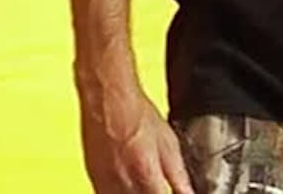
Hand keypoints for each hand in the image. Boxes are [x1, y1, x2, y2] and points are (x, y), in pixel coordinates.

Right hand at [78, 89, 193, 193]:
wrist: (107, 97)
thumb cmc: (135, 114)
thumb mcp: (168, 143)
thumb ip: (179, 175)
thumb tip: (188, 192)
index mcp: (145, 173)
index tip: (168, 189)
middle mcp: (123, 181)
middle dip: (152, 191)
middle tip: (158, 184)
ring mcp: (105, 181)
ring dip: (135, 193)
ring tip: (144, 182)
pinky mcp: (94, 177)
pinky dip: (120, 192)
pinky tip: (128, 184)